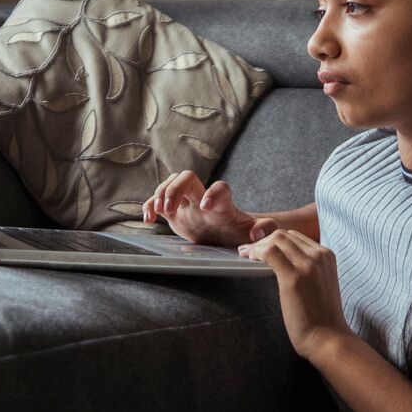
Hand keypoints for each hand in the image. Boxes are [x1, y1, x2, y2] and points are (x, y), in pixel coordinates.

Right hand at [141, 171, 277, 247]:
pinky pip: (157, 201)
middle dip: (176, 188)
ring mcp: (187, 202)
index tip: (206, 207)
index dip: (213, 193)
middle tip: (169, 207)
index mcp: (223, 204)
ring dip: (160, 194)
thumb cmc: (239, 232)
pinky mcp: (174, 211)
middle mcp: (203, 198)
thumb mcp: (253, 233)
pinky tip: (148, 219)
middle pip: (188, 177)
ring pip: (171, 183)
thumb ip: (264, 229)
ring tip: (158, 211)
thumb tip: (259, 232)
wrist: (225, 233)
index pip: (220, 188)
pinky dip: (149, 206)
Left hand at [237, 229, 353, 361]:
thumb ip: (308, 269)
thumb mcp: (320, 283)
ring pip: (276, 240)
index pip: (295, 237)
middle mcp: (319, 256)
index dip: (274, 241)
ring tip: (247, 256)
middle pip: (285, 235)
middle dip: (263, 241)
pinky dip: (256, 252)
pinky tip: (249, 259)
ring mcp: (308, 265)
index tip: (261, 250)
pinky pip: (270, 253)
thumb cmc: (322, 317)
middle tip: (249, 253)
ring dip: (258, 246)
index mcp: (327, 256)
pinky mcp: (294, 277)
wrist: (329, 338)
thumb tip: (282, 262)